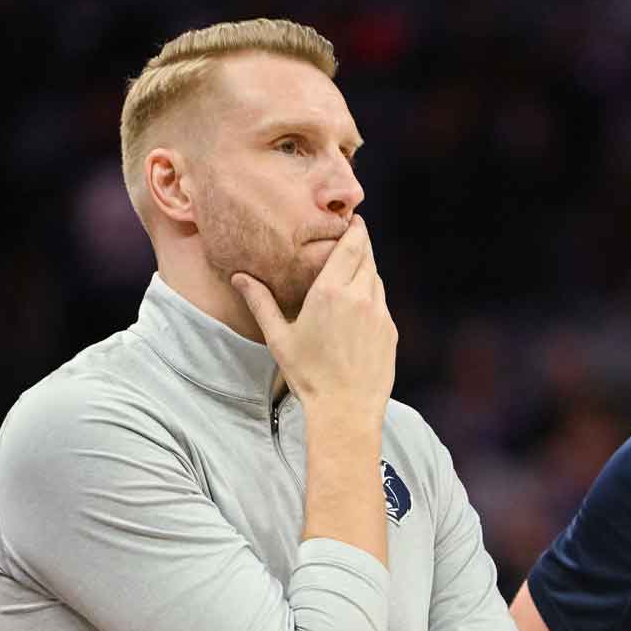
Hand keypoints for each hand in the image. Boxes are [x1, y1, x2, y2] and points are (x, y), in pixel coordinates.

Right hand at [232, 214, 397, 418]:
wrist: (347, 410)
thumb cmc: (308, 375)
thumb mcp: (278, 338)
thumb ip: (261, 302)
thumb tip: (239, 277)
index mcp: (330, 292)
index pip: (350, 246)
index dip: (354, 229)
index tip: (352, 220)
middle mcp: (359, 296)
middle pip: (367, 256)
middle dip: (361, 243)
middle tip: (353, 235)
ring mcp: (379, 313)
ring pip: (376, 278)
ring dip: (367, 268)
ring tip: (354, 267)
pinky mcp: (391, 330)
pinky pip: (382, 302)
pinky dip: (373, 294)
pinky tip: (360, 301)